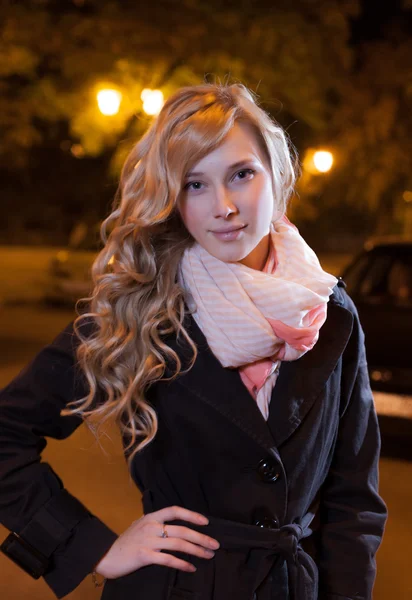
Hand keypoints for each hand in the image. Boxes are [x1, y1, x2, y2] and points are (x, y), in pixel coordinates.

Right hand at [94, 505, 219, 578]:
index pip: (175, 511)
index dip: (192, 515)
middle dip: (201, 537)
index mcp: (151, 516)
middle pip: (182, 530)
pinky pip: (168, 560)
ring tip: (208, 555)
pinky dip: (182, 564)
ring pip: (178, 544)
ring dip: (196, 550)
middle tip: (215, 544)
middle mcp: (151, 526)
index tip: (206, 522)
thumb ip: (156, 524)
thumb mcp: (140, 525)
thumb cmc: (125, 541)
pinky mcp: (145, 556)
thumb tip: (173, 525)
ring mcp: (148, 541)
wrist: (106, 555)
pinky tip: (191, 567)